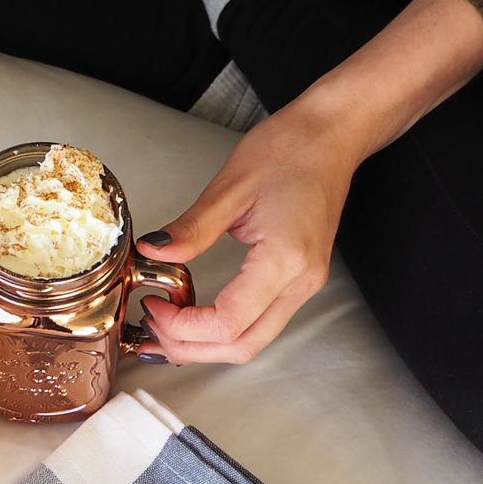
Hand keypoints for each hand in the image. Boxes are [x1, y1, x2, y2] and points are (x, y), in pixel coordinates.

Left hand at [136, 0, 482, 363]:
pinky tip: (194, 316)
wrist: (332, 135)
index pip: (229, 322)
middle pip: (243, 346)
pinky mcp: (299, 279)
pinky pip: (260, 322)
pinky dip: (224, 329)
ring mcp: (304, 284)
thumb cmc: (291, 149)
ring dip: (206, 344)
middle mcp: (301, 282)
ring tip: (166, 325)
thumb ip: (191, 229)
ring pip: (253, 340)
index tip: (153, 306)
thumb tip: (152, 251)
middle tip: (151, 329)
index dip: (184, 327)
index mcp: (285, 260)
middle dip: (191, 348)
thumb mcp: (230, 186)